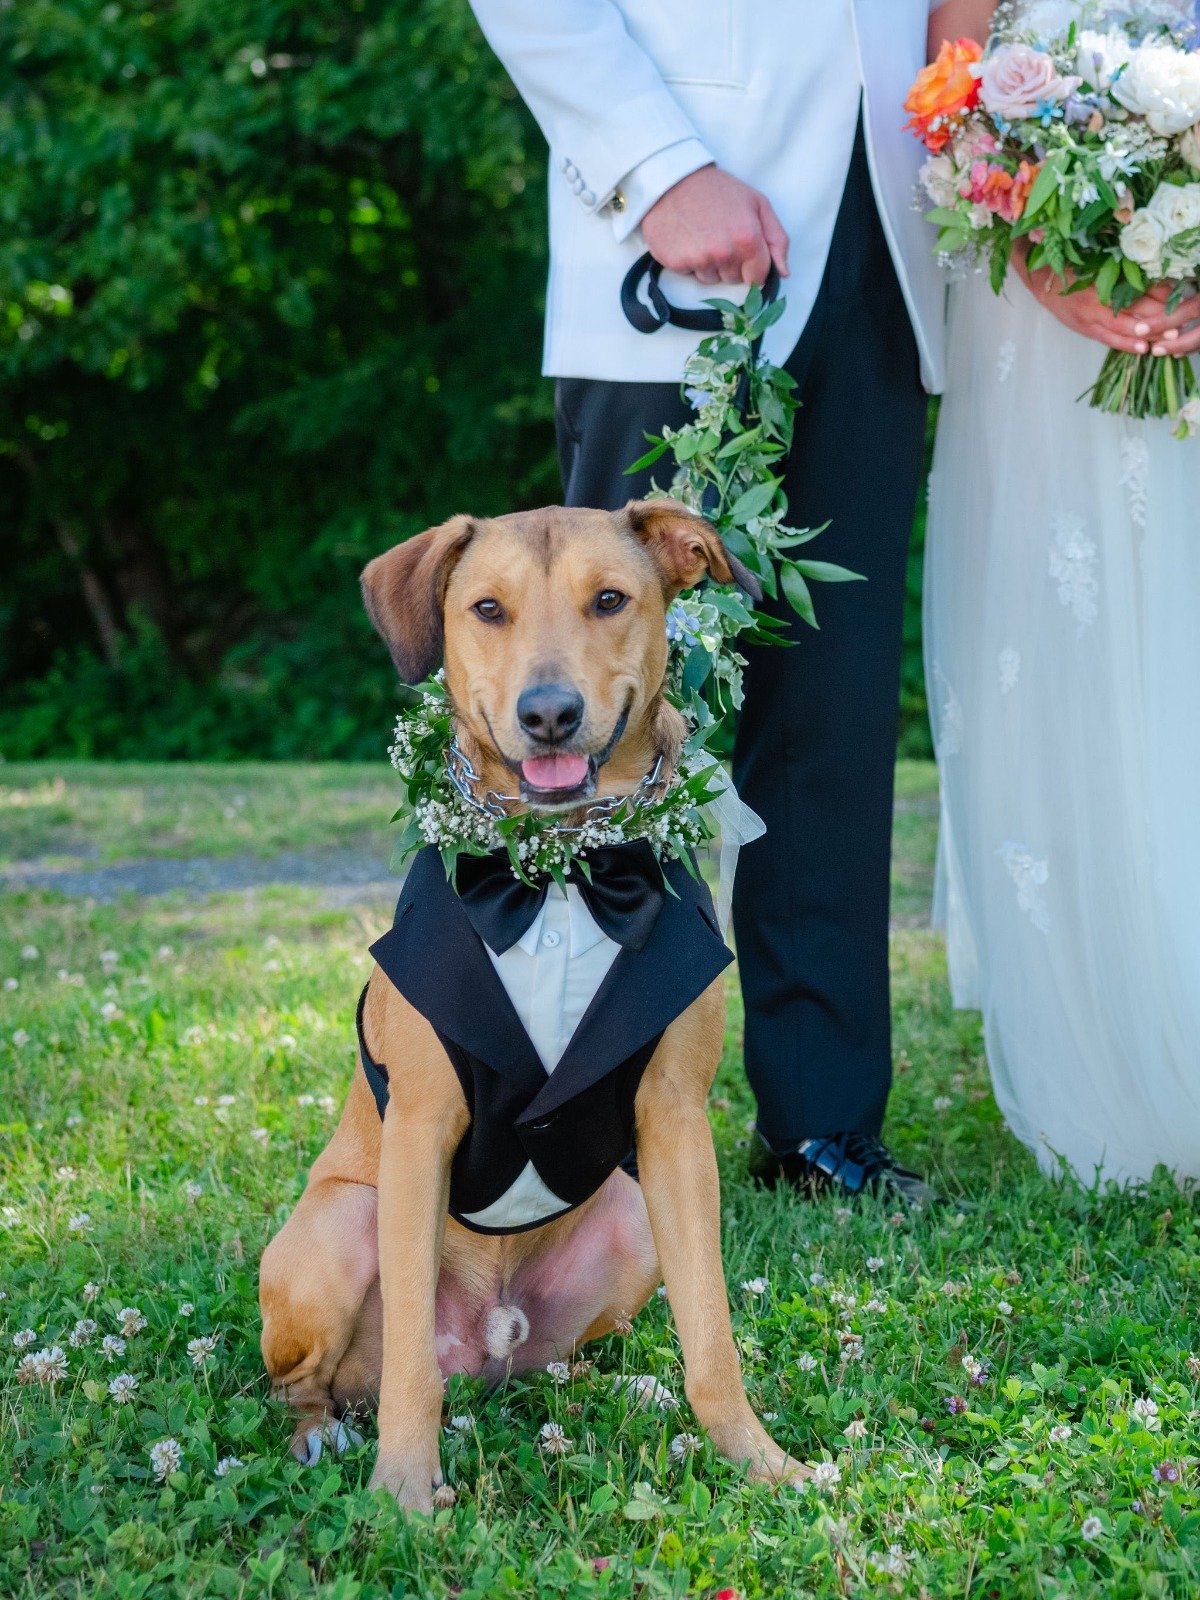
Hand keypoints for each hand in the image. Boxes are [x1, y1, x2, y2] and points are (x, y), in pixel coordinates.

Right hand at [641, 165, 788, 286]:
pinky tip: (687, 239)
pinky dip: (689, 261)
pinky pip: (690, 274)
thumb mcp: (757, 204)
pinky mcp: (676, 263)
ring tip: (702, 236)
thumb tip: (783, 272)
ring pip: (711, 280)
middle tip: (720, 236)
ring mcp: (699, 260)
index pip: (758, 277)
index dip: (753, 267)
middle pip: (734, 280)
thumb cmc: (718, 191)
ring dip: (709, 264)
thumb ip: (777, 239)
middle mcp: (724, 253)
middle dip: (731, 264)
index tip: (744, 253)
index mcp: (748, 239)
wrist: (674, 180)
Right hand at [1014, 241, 1199, 354]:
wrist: (1041, 280)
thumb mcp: (1099, 259)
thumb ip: (1125, 267)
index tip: (1181, 296)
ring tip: (1170, 337)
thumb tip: (1156, 271)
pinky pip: (1109, 339)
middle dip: (1161, 317)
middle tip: (1183, 321)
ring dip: (1149, 333)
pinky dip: (1127, 344)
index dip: (1162, 294)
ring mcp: (1091, 317)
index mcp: (1105, 277)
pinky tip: (1143, 349)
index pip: (1140, 289)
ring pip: (1126, 328)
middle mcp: (1099, 298)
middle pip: (1137, 310)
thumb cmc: (1072, 265)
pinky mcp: (1085, 329)